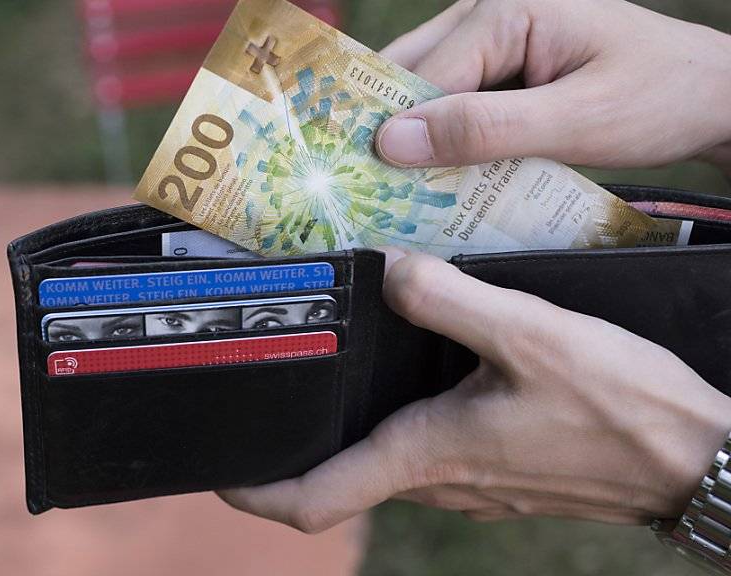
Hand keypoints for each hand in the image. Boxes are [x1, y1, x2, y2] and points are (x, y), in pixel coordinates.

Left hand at [218, 248, 730, 532]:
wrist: (695, 457)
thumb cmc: (621, 409)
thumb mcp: (531, 336)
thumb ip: (451, 299)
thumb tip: (391, 271)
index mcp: (427, 452)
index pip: (316, 500)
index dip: (257, 490)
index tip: (220, 468)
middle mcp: (439, 478)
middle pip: (341, 477)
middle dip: (298, 446)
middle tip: (265, 394)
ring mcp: (471, 479)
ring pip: (385, 460)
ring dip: (350, 428)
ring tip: (328, 370)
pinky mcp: (498, 467)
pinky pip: (428, 448)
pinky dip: (399, 417)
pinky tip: (413, 368)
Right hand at [373, 0, 730, 176]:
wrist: (712, 97)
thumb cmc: (660, 98)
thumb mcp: (576, 121)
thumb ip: (486, 129)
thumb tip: (394, 142)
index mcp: (507, 10)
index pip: (423, 75)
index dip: (391, 131)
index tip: (363, 186)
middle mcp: (490, 13)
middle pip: (410, 73)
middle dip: (391, 129)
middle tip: (368, 187)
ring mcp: (495, 38)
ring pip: (426, 89)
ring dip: (415, 137)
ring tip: (397, 187)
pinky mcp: (503, 65)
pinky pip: (453, 99)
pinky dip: (442, 138)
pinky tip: (438, 174)